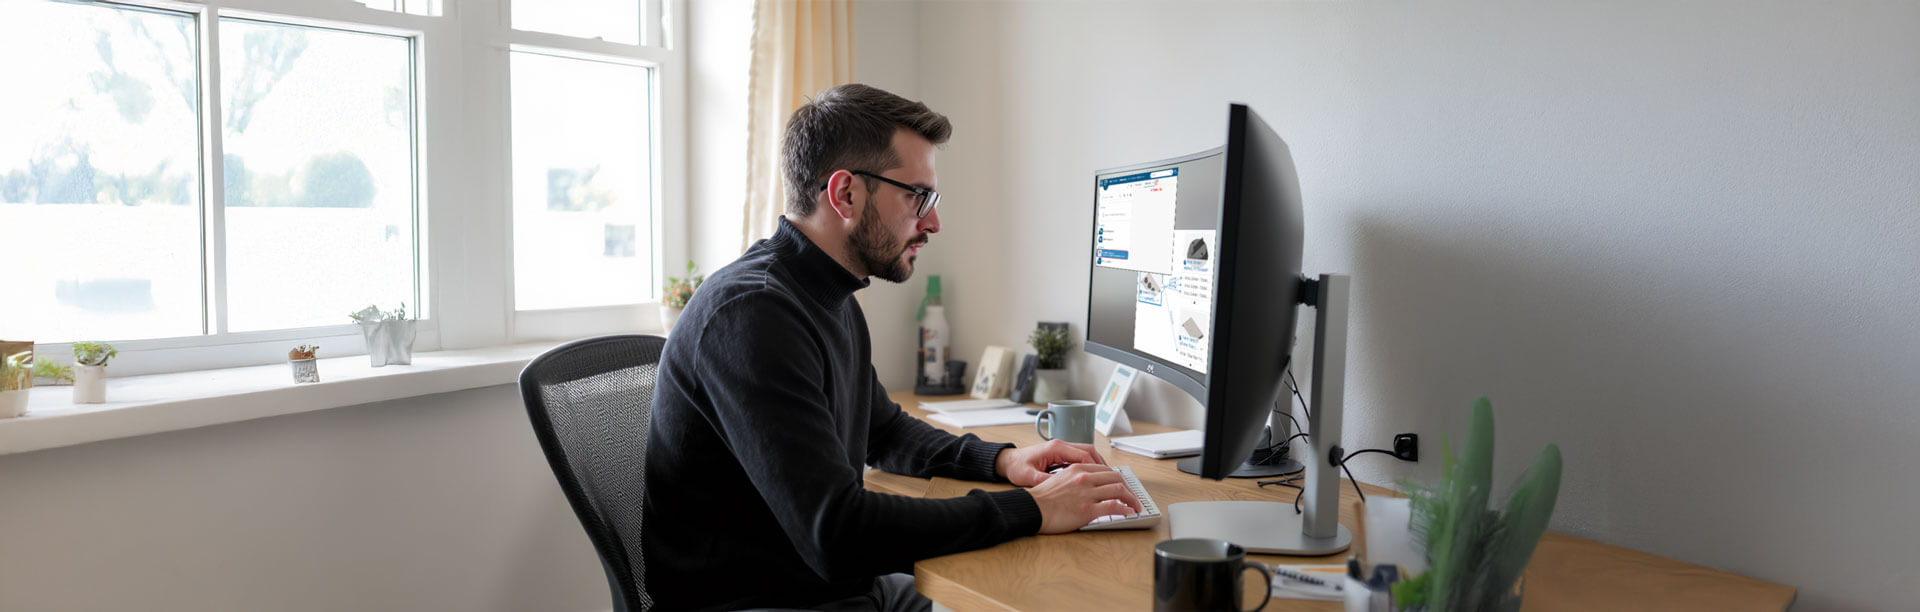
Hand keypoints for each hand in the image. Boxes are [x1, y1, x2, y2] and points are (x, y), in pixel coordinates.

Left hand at [996, 440, 1107, 486]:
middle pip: (1089, 450)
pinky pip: (1080, 456)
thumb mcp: (1028, 476)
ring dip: (1097, 464)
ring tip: (1106, 478)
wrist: (1008, 461)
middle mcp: (1060, 445)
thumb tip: (1059, 487)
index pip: (1082, 454)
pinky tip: (1093, 477)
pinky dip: (1089, 465)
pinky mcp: (1060, 453)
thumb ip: (1044, 481)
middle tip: (1111, 478)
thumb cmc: (1017, 467)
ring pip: (1086, 452)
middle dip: (1101, 464)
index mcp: (1055, 448)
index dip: (1095, 467)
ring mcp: (1061, 448)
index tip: (1104, 479)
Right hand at [1026, 463, 1143, 533]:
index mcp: (1077, 469)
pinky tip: (1129, 513)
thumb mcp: (1059, 480)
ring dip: (1131, 499)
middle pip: (1116, 477)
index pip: (1106, 470)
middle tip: (1133, 497)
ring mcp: (1087, 493)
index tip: (1122, 486)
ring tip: (1135, 507)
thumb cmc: (1041, 499)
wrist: (1032, 509)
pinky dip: (1125, 509)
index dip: (1118, 479)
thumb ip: (1075, 479)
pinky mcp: (1087, 509)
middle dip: (1129, 488)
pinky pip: (1114, 507)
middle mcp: (1084, 478)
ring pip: (1119, 490)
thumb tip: (1088, 486)